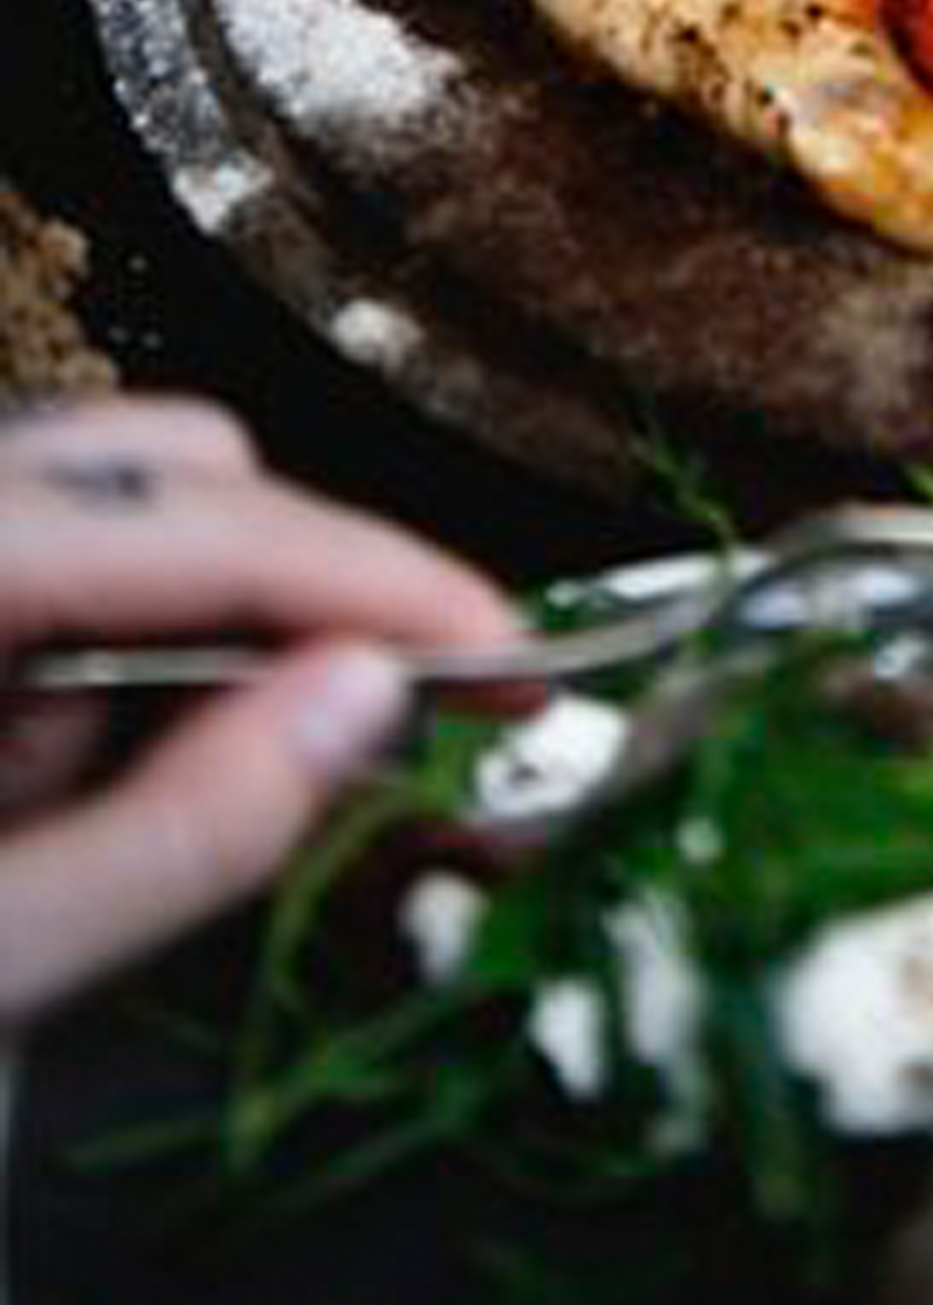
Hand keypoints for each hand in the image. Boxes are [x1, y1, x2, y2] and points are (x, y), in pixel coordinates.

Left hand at [0, 396, 516, 1021]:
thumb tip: (370, 696)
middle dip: (280, 606)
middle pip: (172, 471)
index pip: (201, 522)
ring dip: (176, 645)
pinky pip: (56, 573)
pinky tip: (24, 800)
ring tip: (76, 824)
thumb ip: (175, 833)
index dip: (377, 576)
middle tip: (362, 755)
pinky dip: (90, 676)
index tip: (513, 656)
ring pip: (119, 504)